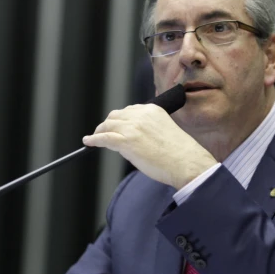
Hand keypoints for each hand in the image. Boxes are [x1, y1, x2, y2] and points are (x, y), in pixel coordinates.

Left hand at [83, 103, 216, 188]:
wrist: (186, 163)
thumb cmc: (180, 153)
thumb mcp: (164, 130)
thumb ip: (148, 128)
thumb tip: (132, 137)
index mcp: (152, 110)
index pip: (129, 111)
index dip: (121, 120)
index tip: (117, 126)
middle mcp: (140, 115)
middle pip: (116, 116)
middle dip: (109, 124)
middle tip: (105, 133)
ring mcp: (132, 128)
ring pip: (108, 126)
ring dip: (100, 132)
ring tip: (95, 138)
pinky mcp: (125, 141)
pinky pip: (104, 138)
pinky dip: (94, 140)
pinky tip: (88, 142)